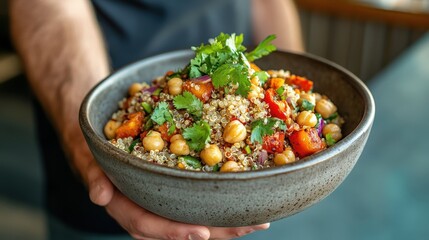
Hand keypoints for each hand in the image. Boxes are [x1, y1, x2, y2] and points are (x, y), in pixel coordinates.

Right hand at [86, 156, 269, 239]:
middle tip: (248, 226)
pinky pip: (198, 201)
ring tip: (256, 219)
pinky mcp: (175, 190)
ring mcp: (163, 201)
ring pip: (195, 217)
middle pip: (181, 227)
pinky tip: (244, 199)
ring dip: (226, 220)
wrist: (104, 136)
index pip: (149, 225)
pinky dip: (220, 203)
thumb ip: (94, 176)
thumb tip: (99, 195)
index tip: (201, 232)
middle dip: (216, 230)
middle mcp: (148, 209)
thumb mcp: (92, 158)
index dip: (174, 231)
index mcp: (127, 206)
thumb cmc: (99, 148)